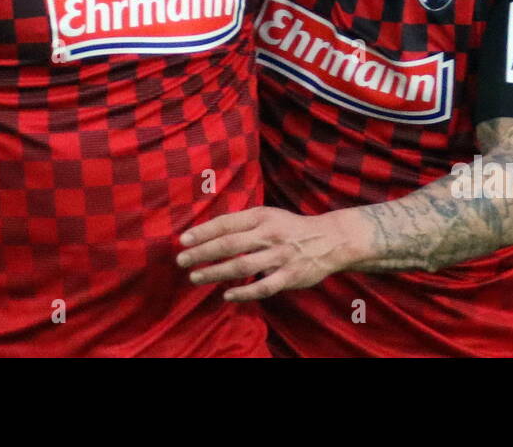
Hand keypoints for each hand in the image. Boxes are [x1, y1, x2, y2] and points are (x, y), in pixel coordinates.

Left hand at [176, 206, 361, 301]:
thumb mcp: (269, 215)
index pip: (226, 223)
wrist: (330, 239)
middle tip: (181, 260)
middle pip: (229, 244)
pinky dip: (244, 292)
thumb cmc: (291, 228)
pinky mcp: (290, 276)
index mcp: (262, 216)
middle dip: (202, 253)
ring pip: (242, 266)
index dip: (203, 231)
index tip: (183, 239)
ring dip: (216, 273)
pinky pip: (263, 287)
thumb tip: (210, 232)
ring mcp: (280, 256)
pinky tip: (226, 295)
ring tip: (195, 277)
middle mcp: (269, 234)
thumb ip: (243, 223)